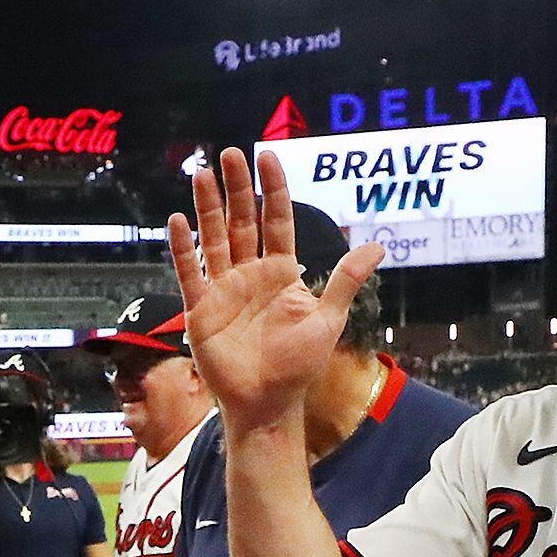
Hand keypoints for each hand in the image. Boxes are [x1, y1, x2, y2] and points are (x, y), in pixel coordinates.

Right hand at [169, 148, 382, 436]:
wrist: (268, 404)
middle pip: (242, 220)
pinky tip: (178, 221)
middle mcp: (250, 274)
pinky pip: (190, 273)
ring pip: (214, 238)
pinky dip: (184, 248)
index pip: (276, 220)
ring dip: (208, 207)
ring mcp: (224, 290)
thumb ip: (345, 280)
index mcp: (281, 273)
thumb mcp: (328, 319)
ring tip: (201, 174)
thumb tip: (377, 246)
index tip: (268, 156)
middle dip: (237, 187)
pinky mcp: (201, 310)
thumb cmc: (298, 366)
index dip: (273, 188)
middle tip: (230, 153)